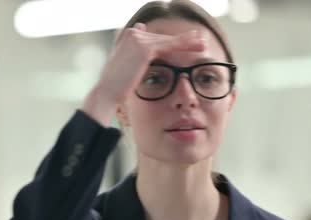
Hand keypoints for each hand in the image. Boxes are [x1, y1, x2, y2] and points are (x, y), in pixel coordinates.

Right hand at [82, 23, 204, 126]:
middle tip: (199, 40)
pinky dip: (185, 46)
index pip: (154, 37)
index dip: (170, 41)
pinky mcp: (144, 48)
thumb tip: (142, 61)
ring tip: (203, 44)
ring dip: (188, 42)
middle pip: (163, 38)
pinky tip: (198, 47)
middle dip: (182, 40)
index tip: (185, 40)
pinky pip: (170, 46)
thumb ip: (135, 62)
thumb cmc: (115, 89)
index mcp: (127, 38)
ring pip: (169, 40)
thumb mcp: (126, 71)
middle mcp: (132, 34)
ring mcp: (137, 39)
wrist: (107, 93)